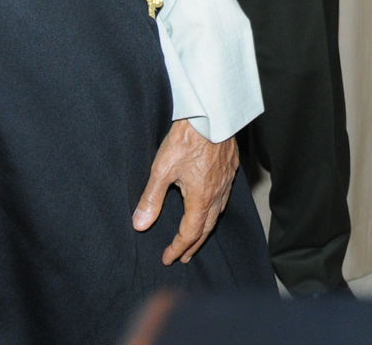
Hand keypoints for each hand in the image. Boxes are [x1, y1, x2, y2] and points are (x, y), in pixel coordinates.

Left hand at [133, 119, 239, 265]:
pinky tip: (211, 205)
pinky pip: (224, 198)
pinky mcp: (231, 169)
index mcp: (200, 198)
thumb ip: (151, 199)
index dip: (178, 248)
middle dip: (193, 245)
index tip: (167, 258)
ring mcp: (226, 182)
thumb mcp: (161, 169)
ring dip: (205, 230)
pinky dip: (215, 211)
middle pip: (206, 228)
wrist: (212, 114)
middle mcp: (217, 194)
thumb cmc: (187, 139)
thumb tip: (140, 225)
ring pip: (218, 214)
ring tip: (197, 237)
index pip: (189, 233)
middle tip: (183, 256)